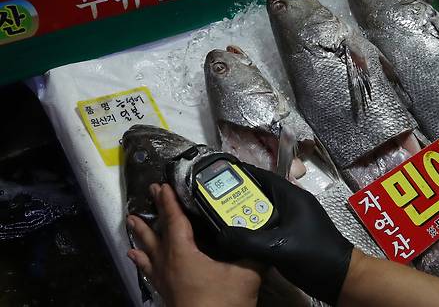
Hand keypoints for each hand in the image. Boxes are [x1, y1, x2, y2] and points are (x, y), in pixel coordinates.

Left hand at [127, 183, 262, 306]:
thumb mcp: (246, 274)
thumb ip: (254, 251)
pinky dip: (141, 259)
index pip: (174, 221)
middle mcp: (168, 264)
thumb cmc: (223, 303)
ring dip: (141, 233)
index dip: (170, 202)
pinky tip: (135, 256)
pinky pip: (148, 269)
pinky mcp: (166, 292)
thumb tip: (264, 234)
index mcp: (183, 254)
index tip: (163, 185)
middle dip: (156, 210)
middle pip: (158, 232)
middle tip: (150, 191)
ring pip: (148, 250)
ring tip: (131, 220)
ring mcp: (164, 279)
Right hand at [220, 164, 353, 304]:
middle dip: (237, 197)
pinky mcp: (289, 235)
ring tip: (219, 218)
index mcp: (292, 196)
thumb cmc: (314, 255)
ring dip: (243, 215)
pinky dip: (252, 229)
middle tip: (212, 202)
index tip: (218, 177)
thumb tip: (220, 235)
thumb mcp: (279, 247)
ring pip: (261, 211)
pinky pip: (266, 226)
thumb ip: (249, 240)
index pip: (262, 176)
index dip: (240, 175)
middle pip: (259, 194)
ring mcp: (290, 220)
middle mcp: (291, 204)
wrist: (339, 278)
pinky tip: (236, 236)